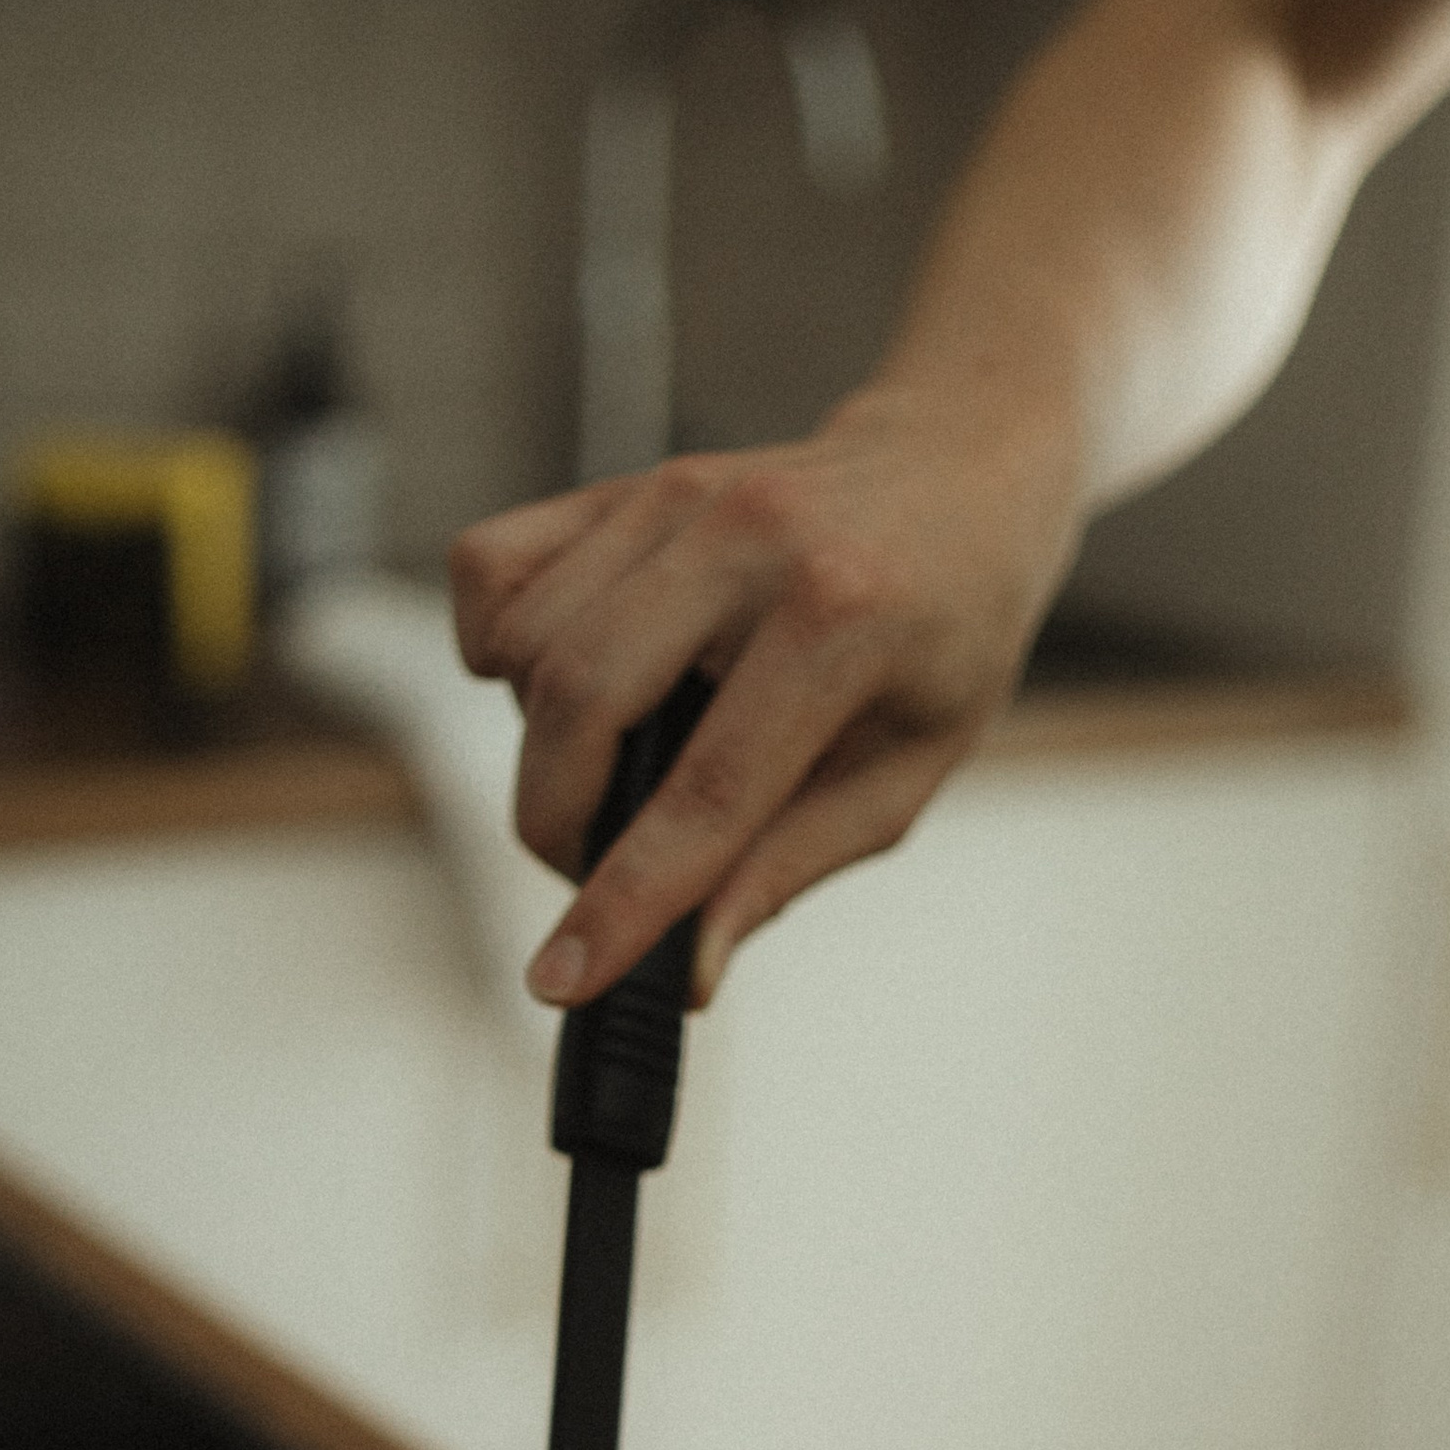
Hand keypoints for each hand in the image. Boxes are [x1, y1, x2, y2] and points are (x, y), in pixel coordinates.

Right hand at [448, 384, 1082, 1003]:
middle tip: (601, 869)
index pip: (706, 789)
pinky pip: (490, 570)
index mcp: (843, 617)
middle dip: (559, 825)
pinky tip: (562, 682)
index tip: (561, 979)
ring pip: (524, 647)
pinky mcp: (621, 485)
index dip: (625, 900)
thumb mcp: (906, 772)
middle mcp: (747, 540)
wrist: (958, 470)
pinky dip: (498, 647)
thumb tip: (687, 969)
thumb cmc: (946, 632)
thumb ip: (788, 866)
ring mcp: (673, 498)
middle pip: (580, 704)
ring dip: (542, 745)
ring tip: (618, 766)